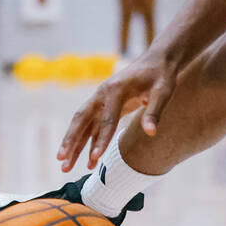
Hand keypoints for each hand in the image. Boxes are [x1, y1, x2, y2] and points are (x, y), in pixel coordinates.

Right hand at [57, 50, 178, 169]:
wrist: (157, 60)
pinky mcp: (105, 106)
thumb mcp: (163, 92)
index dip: (102, 139)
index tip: (96, 158)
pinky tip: (89, 160)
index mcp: (116, 90)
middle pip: (82, 120)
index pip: (107, 119)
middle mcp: (103, 94)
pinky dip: (89, 142)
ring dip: (73, 144)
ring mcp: (101, 100)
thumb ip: (155, 112)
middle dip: (71, 141)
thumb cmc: (161, 76)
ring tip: (65, 166)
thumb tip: (151, 133)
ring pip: (83, 124)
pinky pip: (93, 126)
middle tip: (61, 161)